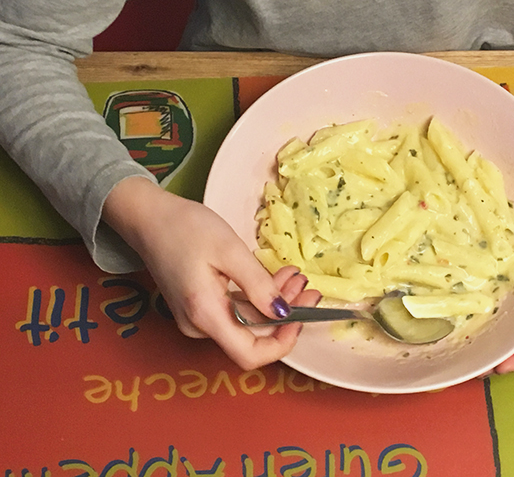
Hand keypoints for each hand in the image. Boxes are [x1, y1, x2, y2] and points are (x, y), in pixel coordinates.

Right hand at [102, 176, 319, 369]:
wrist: (148, 217)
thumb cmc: (185, 228)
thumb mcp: (229, 250)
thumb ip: (258, 285)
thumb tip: (283, 314)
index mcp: (205, 315)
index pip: (250, 355)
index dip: (283, 343)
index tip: (303, 315)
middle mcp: (200, 326)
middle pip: (252, 337)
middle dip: (285, 315)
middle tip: (307, 285)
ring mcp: (198, 319)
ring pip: (247, 323)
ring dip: (275, 303)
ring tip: (295, 275)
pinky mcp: (200, 307)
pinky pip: (236, 311)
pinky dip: (259, 297)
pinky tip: (275, 277)